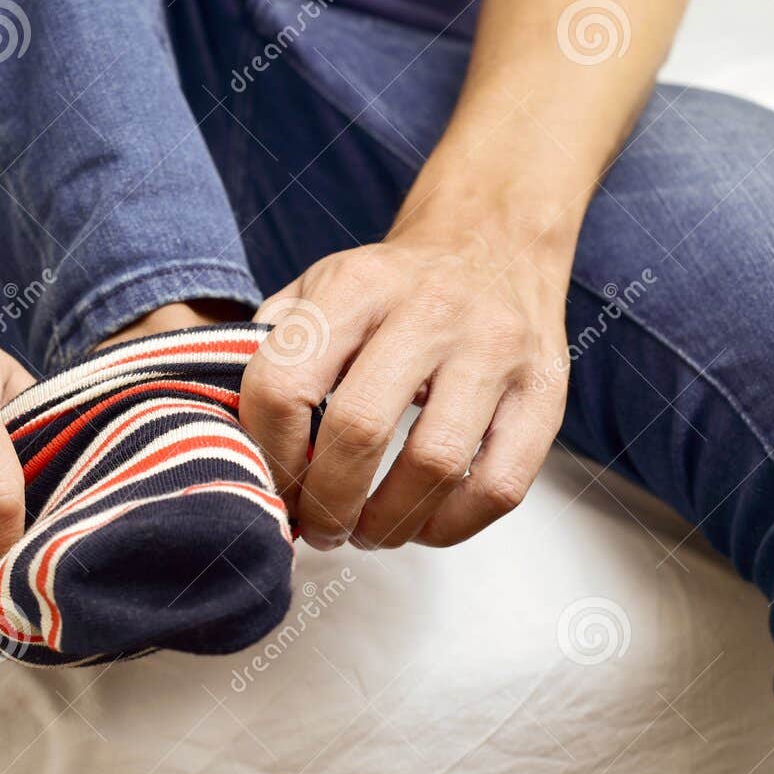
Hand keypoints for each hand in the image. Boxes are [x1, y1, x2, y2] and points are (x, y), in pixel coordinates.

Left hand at [239, 221, 568, 550]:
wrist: (493, 239)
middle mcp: (431, 309)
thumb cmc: (390, 286)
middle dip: (325, 503)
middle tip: (318, 528)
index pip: (283, 384)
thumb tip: (228, 436)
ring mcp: (496, 350)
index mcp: (357, 284)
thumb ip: (270, 346)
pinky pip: (498, 486)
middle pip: (359, 431)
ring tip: (366, 533)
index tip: (272, 483)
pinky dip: (450, 526)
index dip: (267, 453)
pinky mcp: (544, 392)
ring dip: (387, 524)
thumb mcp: (319, 286)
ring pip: (434, 466)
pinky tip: (420, 525)